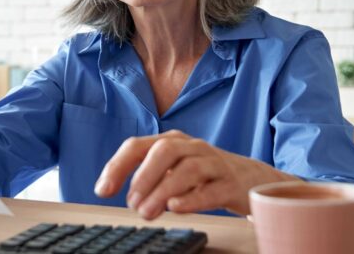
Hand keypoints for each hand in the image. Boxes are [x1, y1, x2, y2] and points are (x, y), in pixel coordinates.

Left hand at [94, 130, 298, 219]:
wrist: (251, 179)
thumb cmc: (204, 175)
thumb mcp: (173, 169)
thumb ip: (148, 177)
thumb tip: (120, 193)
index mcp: (172, 142)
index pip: (138, 145)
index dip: (117, 166)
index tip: (102, 190)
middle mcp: (192, 147)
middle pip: (165, 150)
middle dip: (143, 176)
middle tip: (131, 203)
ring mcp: (214, 163)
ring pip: (188, 169)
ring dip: (163, 191)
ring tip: (148, 212)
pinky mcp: (231, 184)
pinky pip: (212, 189)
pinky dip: (192, 198)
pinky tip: (176, 207)